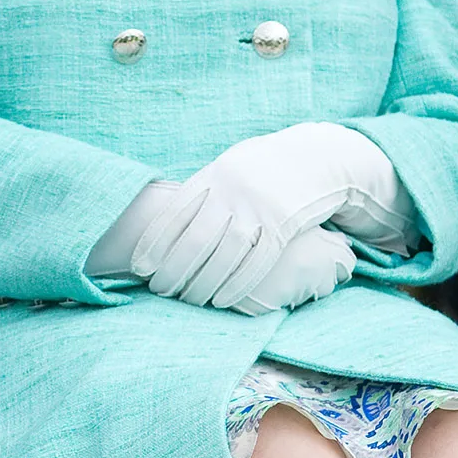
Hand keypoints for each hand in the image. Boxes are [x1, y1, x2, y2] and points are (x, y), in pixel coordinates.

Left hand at [131, 123, 415, 309]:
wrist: (317, 156)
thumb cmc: (266, 167)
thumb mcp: (232, 165)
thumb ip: (206, 189)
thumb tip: (169, 216)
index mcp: (215, 174)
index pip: (176, 212)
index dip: (155, 243)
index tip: (141, 267)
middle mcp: (233, 190)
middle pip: (195, 238)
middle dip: (173, 269)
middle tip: (159, 291)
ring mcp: (259, 208)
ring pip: (223, 254)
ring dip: (201, 283)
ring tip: (187, 301)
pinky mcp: (283, 225)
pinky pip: (256, 262)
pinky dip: (235, 285)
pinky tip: (221, 301)